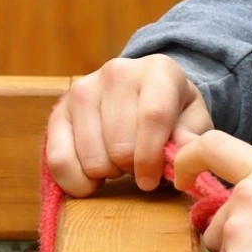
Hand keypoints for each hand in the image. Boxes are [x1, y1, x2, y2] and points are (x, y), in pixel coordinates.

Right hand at [46, 55, 214, 195]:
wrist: (141, 93)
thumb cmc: (173, 112)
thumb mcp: (193, 121)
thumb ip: (192, 138)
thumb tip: (183, 155)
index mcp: (158, 70)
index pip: (152, 117)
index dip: (151, 157)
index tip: (150, 181)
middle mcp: (117, 72)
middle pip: (120, 144)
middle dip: (131, 167)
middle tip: (137, 164)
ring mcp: (83, 89)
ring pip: (92, 158)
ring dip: (107, 173)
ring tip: (119, 161)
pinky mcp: (59, 111)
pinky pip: (58, 160)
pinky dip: (76, 181)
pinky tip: (92, 177)